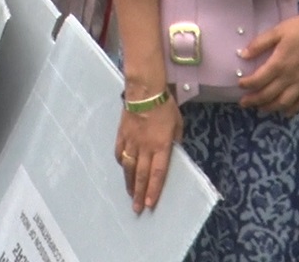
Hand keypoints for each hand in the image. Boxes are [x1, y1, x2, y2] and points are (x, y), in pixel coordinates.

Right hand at [116, 95, 182, 213]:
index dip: (154, 190)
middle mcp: (145, 147)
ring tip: (130, 194)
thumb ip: (175, 139)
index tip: (150, 204)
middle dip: (139, 194)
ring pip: (129, 167)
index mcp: (161, 146)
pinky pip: (120, 152)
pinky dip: (122, 163)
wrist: (144, 91)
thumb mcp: (178, 124)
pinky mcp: (122, 134)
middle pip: (141, 175)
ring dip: (129, 183)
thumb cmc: (165, 106)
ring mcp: (131, 142)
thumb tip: (172, 150)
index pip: (158, 173)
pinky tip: (123, 169)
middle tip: (137, 208)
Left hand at [236, 8, 298, 114]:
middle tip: (244, 103)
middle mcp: (290, 77)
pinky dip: (293, 109)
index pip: (258, 80)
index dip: (247, 84)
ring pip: (284, 102)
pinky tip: (285, 112)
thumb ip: (259, 44)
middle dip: (254, 100)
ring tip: (261, 108)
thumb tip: (242, 55)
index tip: (240, 85)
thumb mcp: (277, 31)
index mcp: (279, 63)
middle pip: (269, 94)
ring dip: (271, 107)